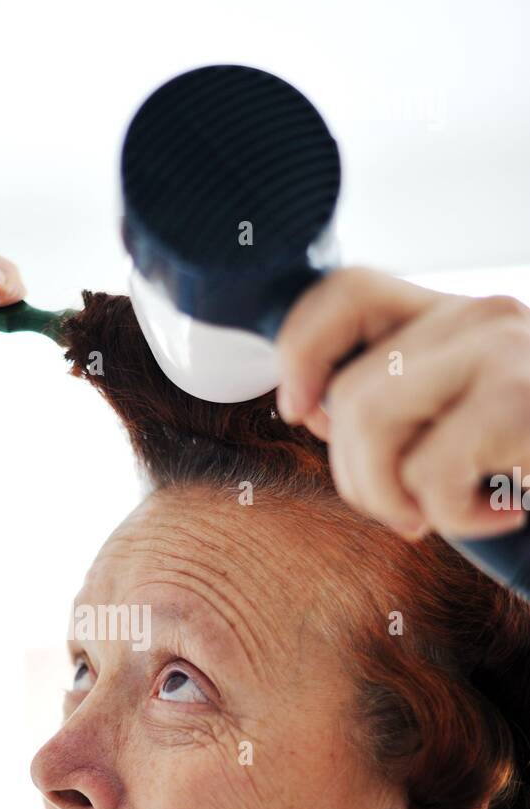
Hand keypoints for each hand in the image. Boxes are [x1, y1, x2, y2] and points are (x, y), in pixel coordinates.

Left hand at [274, 267, 529, 539]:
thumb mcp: (470, 415)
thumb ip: (405, 399)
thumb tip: (316, 408)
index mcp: (459, 318)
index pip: (347, 292)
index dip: (301, 350)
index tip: (300, 411)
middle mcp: (480, 316)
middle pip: (348, 390)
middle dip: (357, 477)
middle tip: (408, 513)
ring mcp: (503, 348)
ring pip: (368, 423)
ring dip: (392, 497)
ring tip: (443, 514)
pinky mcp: (521, 396)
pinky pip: (428, 473)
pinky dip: (455, 517)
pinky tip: (504, 511)